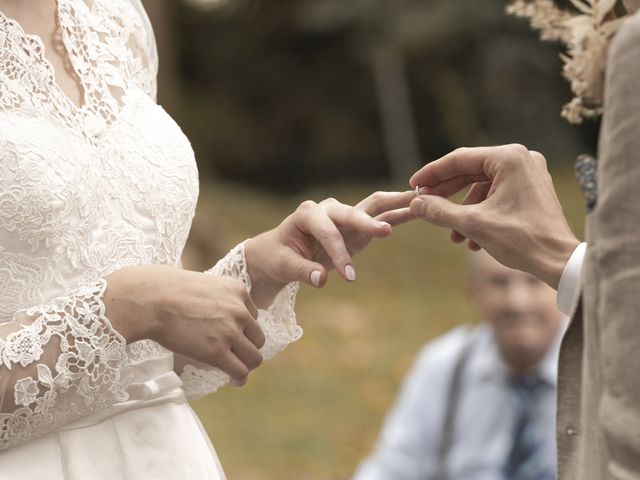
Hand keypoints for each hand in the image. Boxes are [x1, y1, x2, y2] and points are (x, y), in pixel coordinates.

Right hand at [104, 265, 263, 385]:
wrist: (150, 299)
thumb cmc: (166, 290)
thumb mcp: (203, 284)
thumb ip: (216, 298)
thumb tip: (214, 315)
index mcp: (237, 290)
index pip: (253, 316)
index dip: (242, 329)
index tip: (229, 336)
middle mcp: (239, 310)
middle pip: (257, 338)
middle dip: (247, 348)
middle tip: (233, 355)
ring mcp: (230, 331)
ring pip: (254, 358)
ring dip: (246, 365)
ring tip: (234, 370)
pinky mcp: (217, 352)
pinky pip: (241, 371)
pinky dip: (240, 378)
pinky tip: (233, 380)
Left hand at [245, 191, 415, 306]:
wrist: (279, 251)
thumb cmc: (279, 257)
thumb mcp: (284, 266)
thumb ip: (303, 271)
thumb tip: (320, 280)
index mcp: (308, 214)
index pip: (328, 233)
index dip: (339, 254)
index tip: (348, 277)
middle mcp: (329, 208)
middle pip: (353, 212)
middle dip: (368, 223)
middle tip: (385, 232)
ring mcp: (345, 214)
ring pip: (373, 206)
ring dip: (395, 204)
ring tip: (418, 203)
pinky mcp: (357, 225)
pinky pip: (381, 216)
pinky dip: (399, 212)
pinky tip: (419, 209)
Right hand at [409, 144, 578, 287]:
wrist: (559, 261)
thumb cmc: (521, 239)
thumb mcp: (472, 223)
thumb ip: (440, 210)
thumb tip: (415, 203)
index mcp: (508, 158)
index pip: (459, 160)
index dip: (432, 174)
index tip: (413, 185)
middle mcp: (521, 159)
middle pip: (470, 171)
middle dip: (446, 193)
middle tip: (424, 205)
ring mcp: (529, 173)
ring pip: (482, 186)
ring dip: (462, 209)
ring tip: (451, 235)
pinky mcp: (532, 189)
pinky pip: (496, 195)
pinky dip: (480, 212)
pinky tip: (471, 238)